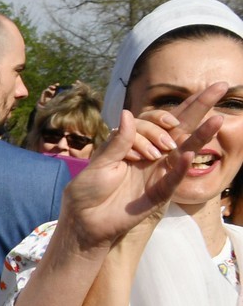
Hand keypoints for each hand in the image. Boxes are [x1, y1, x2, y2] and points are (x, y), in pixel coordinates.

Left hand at [56, 84, 226, 253]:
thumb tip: (129, 113)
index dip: (157, 120)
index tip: (146, 129)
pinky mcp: (159, 193)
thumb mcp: (100, 162)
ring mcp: (158, 172)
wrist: (85, 219)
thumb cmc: (89, 190)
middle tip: (220, 86)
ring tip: (217, 119)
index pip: (156, 121)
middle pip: (179, 128)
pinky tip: (187, 155)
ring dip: (200, 135)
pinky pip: (172, 179)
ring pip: (184, 151)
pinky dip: (179, 168)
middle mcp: (152, 155)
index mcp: (136, 143)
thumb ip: (118, 141)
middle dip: (198, 107)